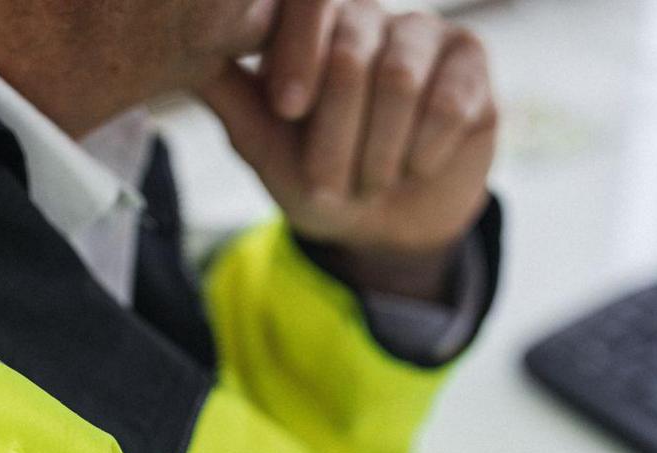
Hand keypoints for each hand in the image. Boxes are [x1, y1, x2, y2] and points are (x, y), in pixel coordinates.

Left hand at [199, 0, 496, 299]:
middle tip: (330, 182)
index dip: (296, 55)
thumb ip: (229, 92)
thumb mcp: (263, 143)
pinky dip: (423, 150)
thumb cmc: (318, 175)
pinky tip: (415, 167)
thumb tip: (185, 49)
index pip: (304, 4)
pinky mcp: (470, 62)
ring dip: (378, 150)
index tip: (288, 110)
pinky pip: (449, 100)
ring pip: (398, 77)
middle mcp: (368, 14)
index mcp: (312, 22)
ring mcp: (423, 32)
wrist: (382, 226)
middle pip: (349, 51)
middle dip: (335, 133)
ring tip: (371, 181)